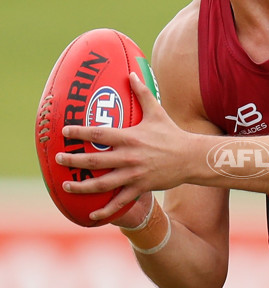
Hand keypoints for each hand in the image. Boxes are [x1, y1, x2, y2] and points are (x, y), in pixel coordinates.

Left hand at [56, 73, 192, 221]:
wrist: (191, 158)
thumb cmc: (172, 134)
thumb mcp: (156, 111)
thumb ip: (142, 93)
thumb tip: (131, 72)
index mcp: (130, 138)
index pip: (99, 134)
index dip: (80, 133)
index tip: (65, 132)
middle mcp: (128, 157)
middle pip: (95, 161)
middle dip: (74, 161)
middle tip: (59, 160)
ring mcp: (133, 175)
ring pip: (102, 184)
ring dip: (82, 187)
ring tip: (66, 186)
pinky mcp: (140, 188)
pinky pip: (120, 202)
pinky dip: (105, 210)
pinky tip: (92, 215)